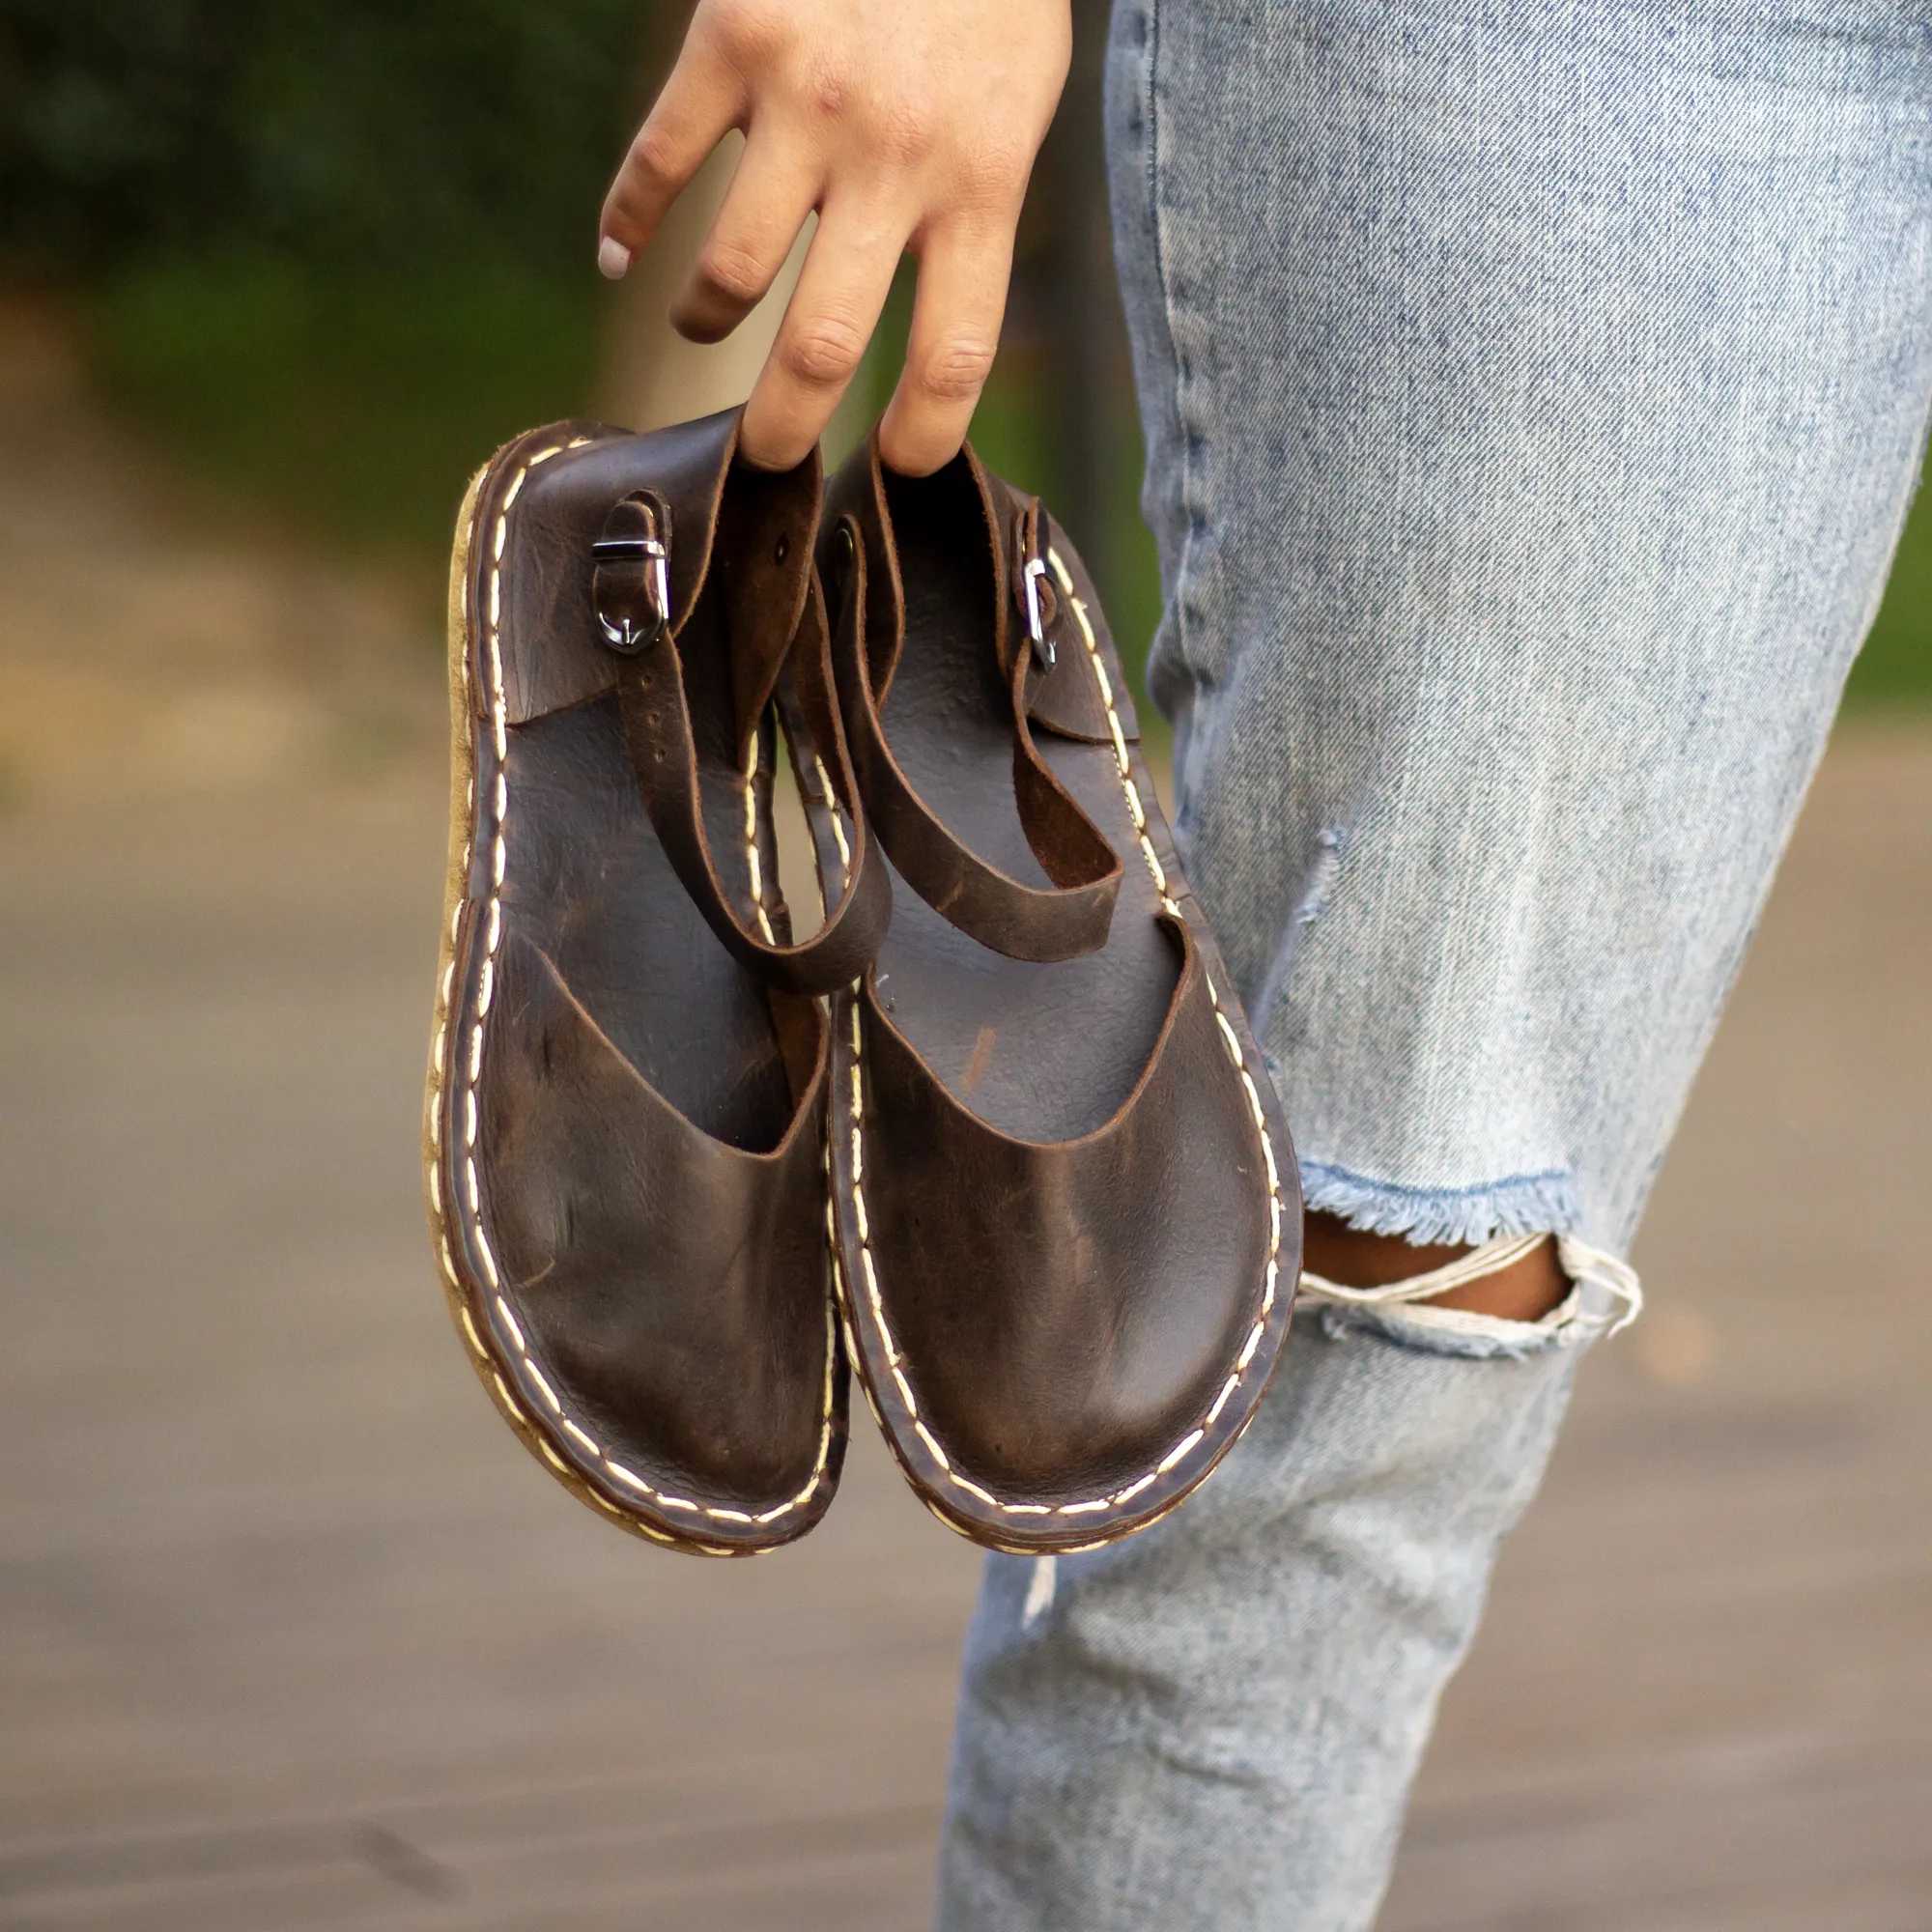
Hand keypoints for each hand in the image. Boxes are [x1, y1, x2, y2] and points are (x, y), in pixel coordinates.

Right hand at [598, 0, 1071, 473]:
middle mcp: (895, 157)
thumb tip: (929, 331)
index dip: (926, 434)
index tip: (894, 464)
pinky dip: (628, 220)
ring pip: (731, 274)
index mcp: (983, 179)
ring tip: (700, 325)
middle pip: (825, 346)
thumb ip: (972, 207)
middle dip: (784, 426)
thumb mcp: (1015, 104)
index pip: (955, 352)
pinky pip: (660, 162)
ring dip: (705, 321)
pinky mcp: (732, 42)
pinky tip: (622, 255)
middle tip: (765, 457)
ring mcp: (807, 103)